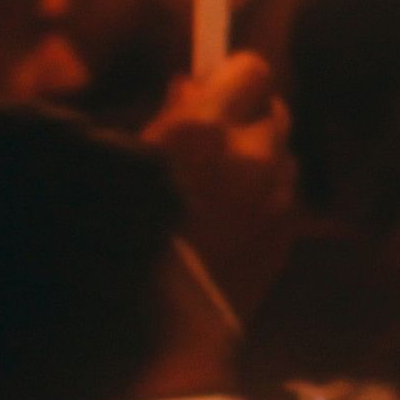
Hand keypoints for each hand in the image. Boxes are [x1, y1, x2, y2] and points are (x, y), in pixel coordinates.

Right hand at [147, 52, 297, 319]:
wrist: (152, 330)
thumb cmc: (112, 240)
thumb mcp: (126, 161)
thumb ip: (171, 117)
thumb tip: (192, 85)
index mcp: (204, 131)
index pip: (251, 70)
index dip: (233, 77)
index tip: (214, 87)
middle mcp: (252, 156)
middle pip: (274, 111)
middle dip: (248, 117)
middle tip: (214, 138)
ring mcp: (276, 198)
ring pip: (282, 157)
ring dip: (258, 161)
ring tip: (216, 189)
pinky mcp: (287, 236)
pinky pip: (282, 200)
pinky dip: (263, 201)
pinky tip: (227, 226)